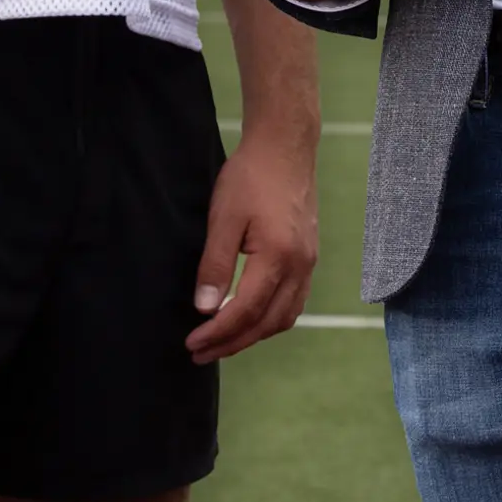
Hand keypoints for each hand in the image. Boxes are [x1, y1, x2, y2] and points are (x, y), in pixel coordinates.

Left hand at [184, 134, 315, 361]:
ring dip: (254, 335)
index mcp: (278, 256)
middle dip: (234, 343)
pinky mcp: (309, 256)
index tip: (191, 343)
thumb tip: (205, 308)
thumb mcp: (224, 219)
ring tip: (222, 341)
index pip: (246, 310)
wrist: (285, 147)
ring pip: (285, 316)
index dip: (217, 332)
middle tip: (200, 353)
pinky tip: (251, 318)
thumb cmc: (250, 177)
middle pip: (269, 322)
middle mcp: (300, 265)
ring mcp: (309, 262)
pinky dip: (271, 319)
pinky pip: (294, 301)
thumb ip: (216, 265)